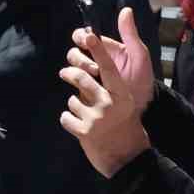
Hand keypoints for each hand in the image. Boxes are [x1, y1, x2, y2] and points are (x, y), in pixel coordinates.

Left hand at [58, 6, 155, 177]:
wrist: (128, 158)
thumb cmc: (126, 126)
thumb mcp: (125, 103)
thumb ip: (109, 87)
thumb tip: (91, 70)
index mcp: (121, 93)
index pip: (107, 67)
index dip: (98, 50)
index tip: (89, 35)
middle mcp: (109, 102)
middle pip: (82, 78)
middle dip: (70, 73)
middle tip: (65, 72)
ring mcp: (96, 118)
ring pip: (72, 100)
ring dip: (75, 106)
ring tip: (85, 115)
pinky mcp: (84, 132)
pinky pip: (66, 117)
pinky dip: (69, 121)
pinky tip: (79, 127)